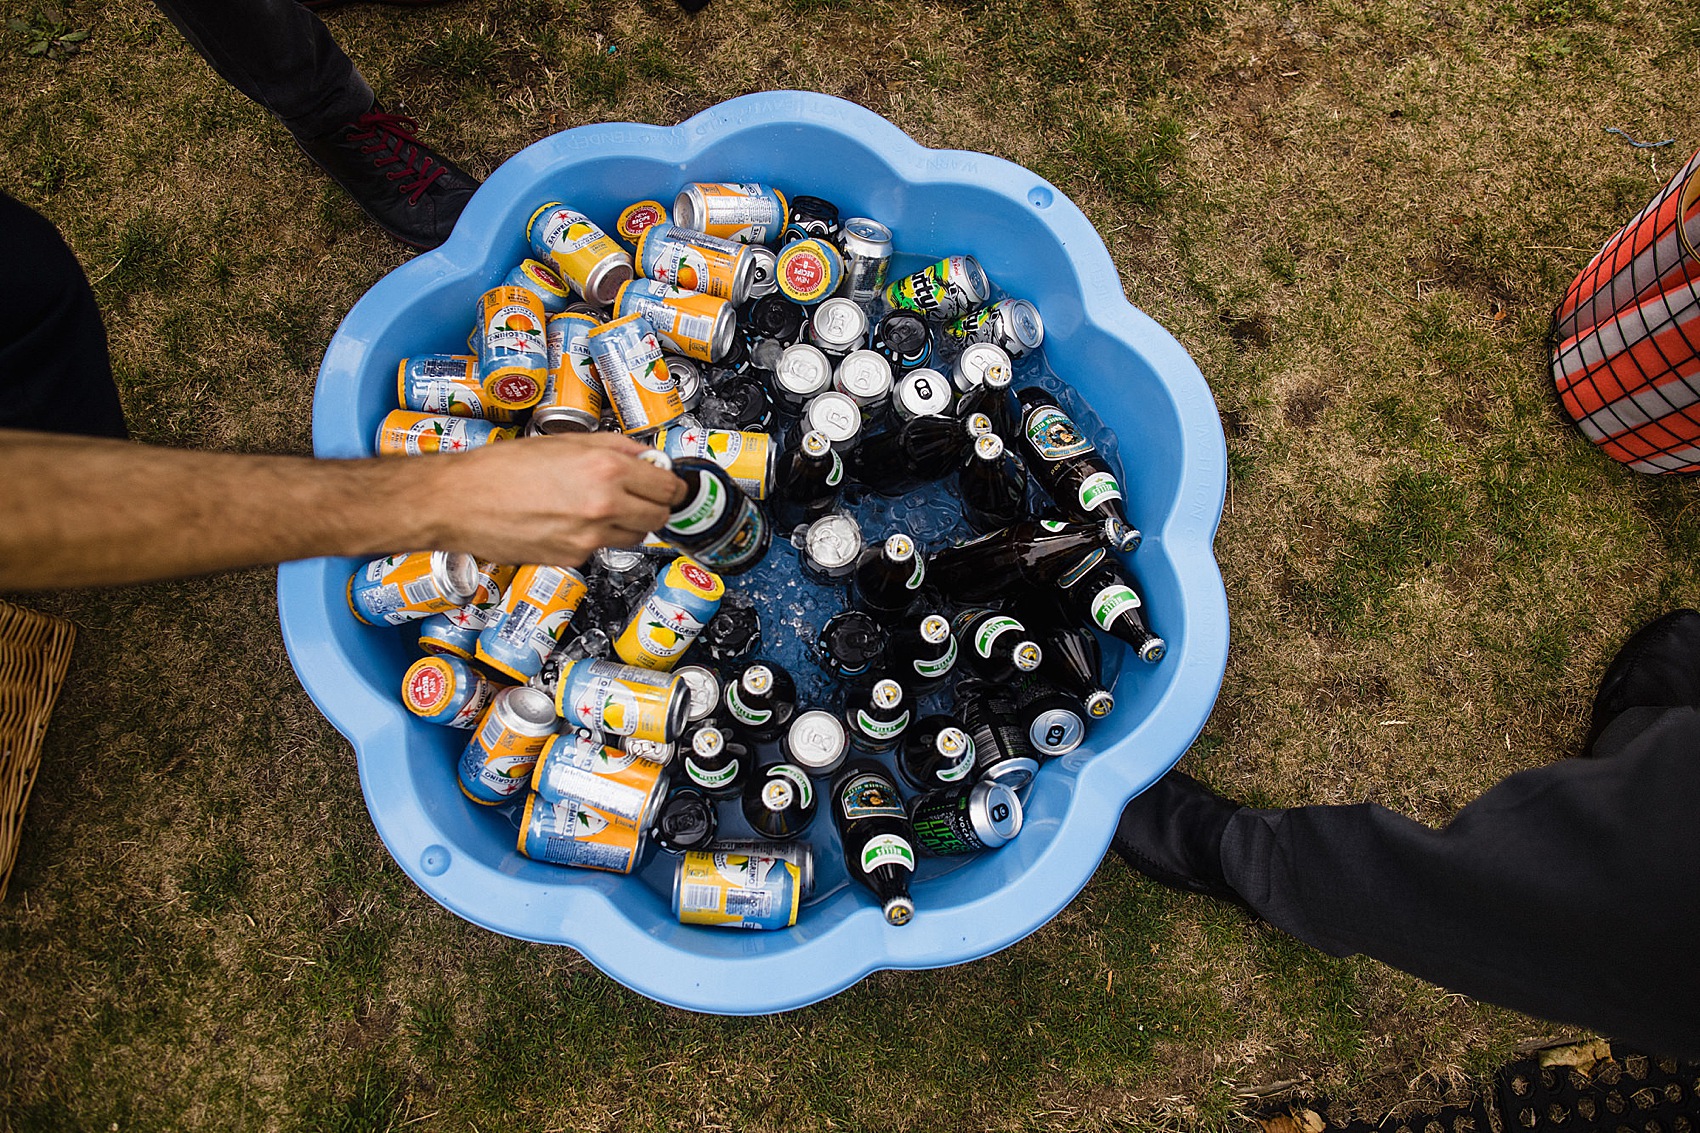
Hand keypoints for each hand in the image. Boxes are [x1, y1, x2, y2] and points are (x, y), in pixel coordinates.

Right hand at [432, 432, 684, 566]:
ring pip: (635, 537)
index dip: (671, 484)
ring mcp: (589, 537)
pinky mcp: (573, 558)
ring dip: (628, 523)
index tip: (668, 482)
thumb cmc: (499, 469)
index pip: (668, 486)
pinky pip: (601, 548)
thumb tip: (646, 454)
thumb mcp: (564, 441)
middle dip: (655, 505)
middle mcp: (604, 506)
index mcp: (607, 470)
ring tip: (601, 506)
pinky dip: (596, 536)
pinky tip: (572, 519)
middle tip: (641, 494)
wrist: (459, 501)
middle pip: (659, 517)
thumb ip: (614, 446)